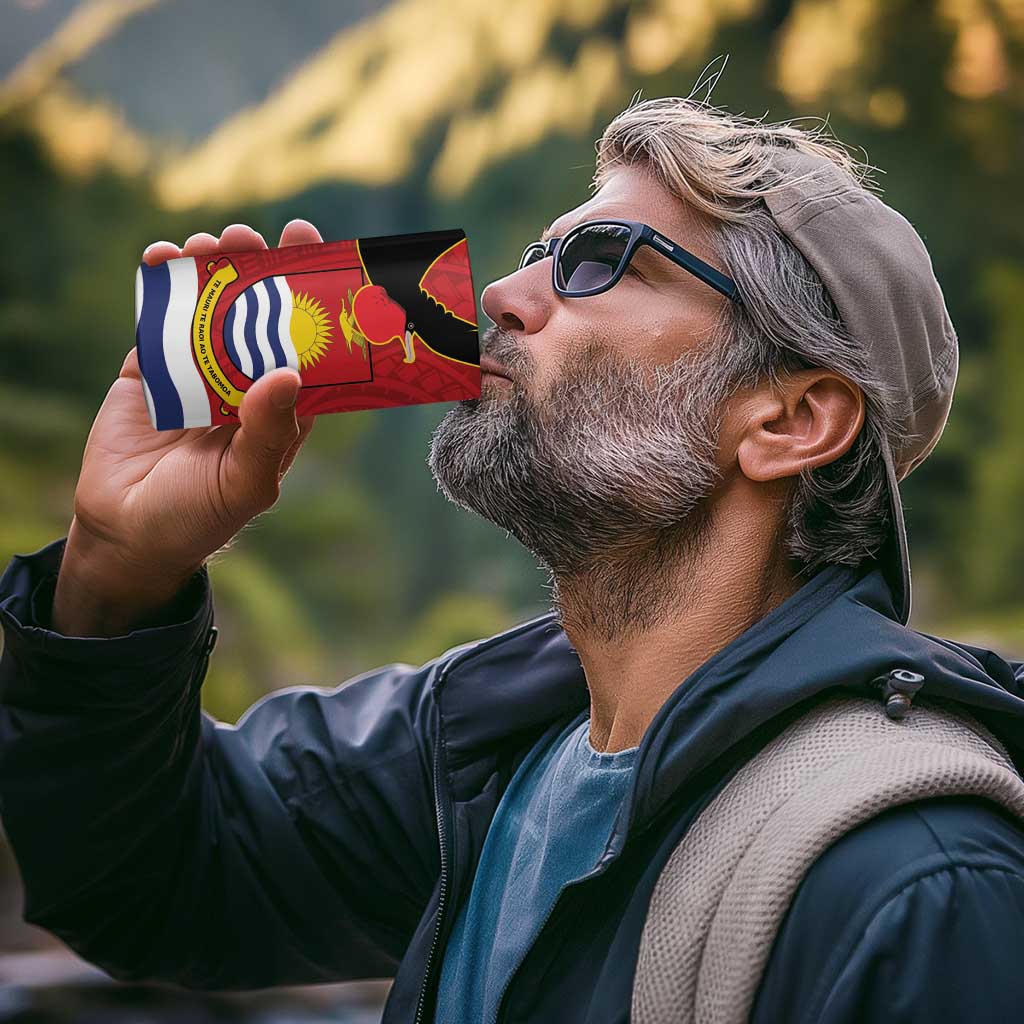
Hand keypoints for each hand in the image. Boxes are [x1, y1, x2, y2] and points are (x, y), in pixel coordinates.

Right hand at [53, 220, 322, 633]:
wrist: (126, 532)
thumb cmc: (199, 516)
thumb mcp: (245, 483)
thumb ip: (269, 433)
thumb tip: (288, 373)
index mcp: (282, 407)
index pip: (307, 344)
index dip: (314, 300)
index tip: (317, 253)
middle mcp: (245, 382)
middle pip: (260, 313)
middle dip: (261, 270)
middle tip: (257, 237)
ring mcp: (197, 371)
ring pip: (211, 305)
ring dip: (213, 268)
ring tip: (212, 243)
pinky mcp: (151, 367)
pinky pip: (159, 317)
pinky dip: (161, 282)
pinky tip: (163, 257)